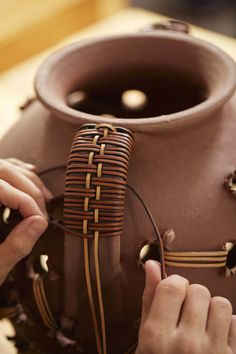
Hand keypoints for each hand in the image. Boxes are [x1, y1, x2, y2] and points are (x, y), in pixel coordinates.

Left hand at [0, 159, 51, 284]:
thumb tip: (40, 222)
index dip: (26, 203)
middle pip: (3, 171)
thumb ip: (16, 245)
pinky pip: (3, 168)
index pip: (0, 189)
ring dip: (27, 179)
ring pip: (4, 167)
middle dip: (29, 189)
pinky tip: (31, 177)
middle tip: (42, 213)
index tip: (41, 221)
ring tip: (44, 199)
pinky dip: (18, 171)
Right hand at [136, 261, 235, 353]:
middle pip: (199, 291)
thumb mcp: (147, 337)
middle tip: (186, 314)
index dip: (174, 283)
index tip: (173, 293)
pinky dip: (227, 325)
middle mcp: (186, 345)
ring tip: (202, 325)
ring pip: (220, 303)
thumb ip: (150, 299)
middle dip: (192, 297)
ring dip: (211, 309)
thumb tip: (151, 264)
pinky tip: (215, 336)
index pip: (173, 285)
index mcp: (157, 337)